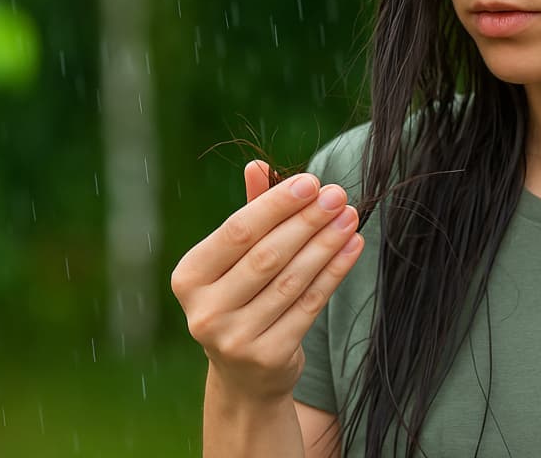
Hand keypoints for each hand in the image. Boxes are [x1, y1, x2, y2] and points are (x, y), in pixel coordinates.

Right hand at [171, 160, 364, 401]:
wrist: (246, 376)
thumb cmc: (241, 298)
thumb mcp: (236, 258)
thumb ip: (249, 213)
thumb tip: (258, 164)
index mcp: (188, 277)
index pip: (238, 232)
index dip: (277, 205)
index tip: (311, 182)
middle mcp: (204, 311)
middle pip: (267, 255)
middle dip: (307, 221)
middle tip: (337, 195)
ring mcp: (234, 338)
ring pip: (292, 280)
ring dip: (326, 244)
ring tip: (350, 217)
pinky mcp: (268, 356)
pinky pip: (310, 304)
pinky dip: (334, 272)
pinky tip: (352, 247)